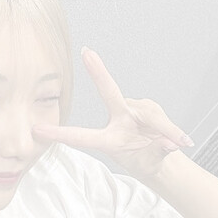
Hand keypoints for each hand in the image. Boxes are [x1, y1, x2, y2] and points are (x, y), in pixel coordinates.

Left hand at [31, 47, 194, 183]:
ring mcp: (134, 110)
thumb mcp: (151, 164)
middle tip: (87, 53)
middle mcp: (119, 119)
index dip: (60, 134)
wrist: (162, 159)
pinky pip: (161, 116)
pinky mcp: (148, 107)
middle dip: (98, 72)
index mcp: (109, 139)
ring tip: (178, 144)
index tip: (37, 129)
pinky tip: (180, 140)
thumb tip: (169, 143)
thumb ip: (159, 152)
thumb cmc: (148, 162)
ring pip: (150, 113)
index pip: (82, 136)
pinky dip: (172, 129)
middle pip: (109, 93)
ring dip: (165, 128)